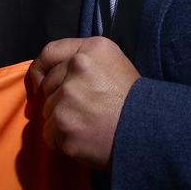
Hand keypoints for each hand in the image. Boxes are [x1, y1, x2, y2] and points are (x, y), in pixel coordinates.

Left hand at [27, 36, 139, 169]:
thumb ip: (81, 60)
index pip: (49, 52)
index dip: (41, 69)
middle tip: (86, 110)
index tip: (40, 82)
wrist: (150, 135)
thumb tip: (46, 75)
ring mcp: (67, 98)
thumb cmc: (133, 101)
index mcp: (90, 50)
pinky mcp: (63, 125)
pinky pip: (49, 134)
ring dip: (62, 120)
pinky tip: (84, 139)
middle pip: (48, 85)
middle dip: (59, 98)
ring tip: (89, 125)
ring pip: (47, 111)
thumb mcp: (113, 63)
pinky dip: (62, 140)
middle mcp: (76, 68)